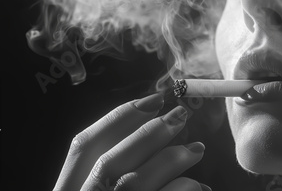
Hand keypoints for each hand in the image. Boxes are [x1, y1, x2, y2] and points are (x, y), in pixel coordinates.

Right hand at [52, 92, 210, 190]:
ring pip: (134, 183)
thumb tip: (150, 130)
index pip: (83, 146)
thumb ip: (111, 171)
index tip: (152, 99)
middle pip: (111, 162)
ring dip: (170, 160)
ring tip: (197, 149)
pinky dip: (182, 190)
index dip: (118, 118)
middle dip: (148, 134)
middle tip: (180, 116)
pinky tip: (198, 186)